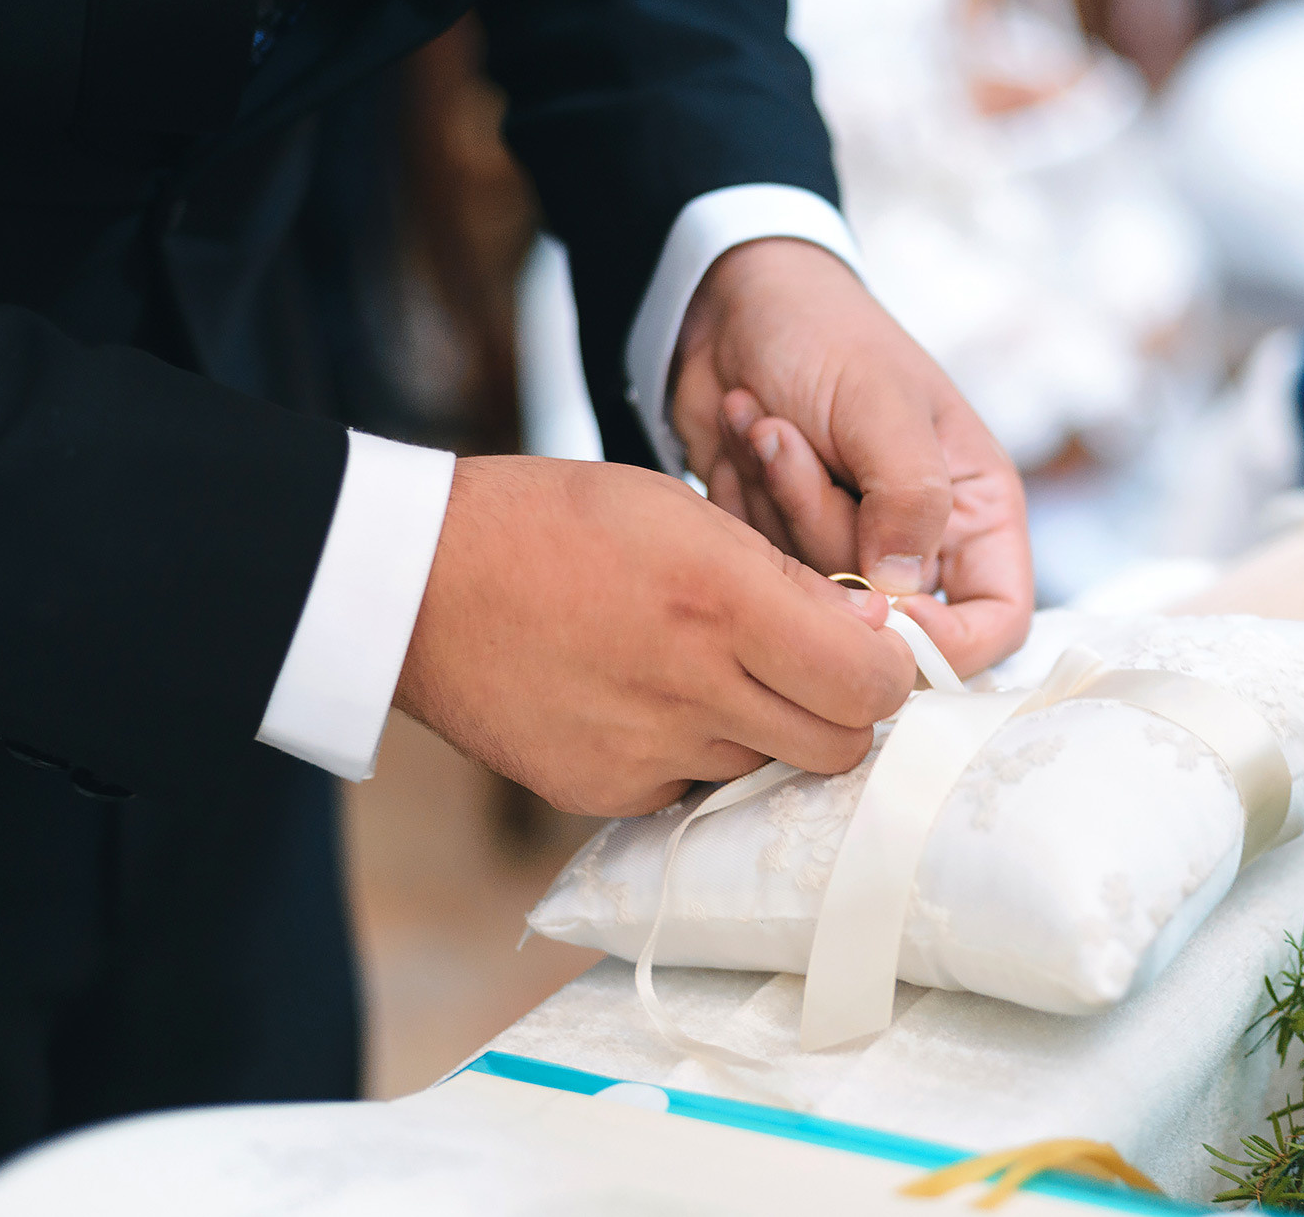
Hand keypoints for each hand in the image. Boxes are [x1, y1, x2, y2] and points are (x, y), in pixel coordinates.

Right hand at [393, 456, 916, 815]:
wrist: (418, 583)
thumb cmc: (556, 523)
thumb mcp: (683, 511)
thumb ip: (786, 579)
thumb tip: (872, 634)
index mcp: (724, 600)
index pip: (870, 684)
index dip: (885, 671)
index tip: (866, 649)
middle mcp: (695, 686)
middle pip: (839, 747)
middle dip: (842, 713)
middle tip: (809, 671)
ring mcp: (649, 750)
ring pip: (768, 767)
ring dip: (765, 730)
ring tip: (707, 671)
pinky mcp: (606, 792)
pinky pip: (691, 787)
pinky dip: (693, 753)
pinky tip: (646, 699)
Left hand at [673, 238, 1032, 674]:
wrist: (728, 303)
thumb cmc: (824, 333)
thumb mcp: (878, 403)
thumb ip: (908, 499)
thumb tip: (899, 591)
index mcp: (977, 511)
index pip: (996, 624)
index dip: (945, 641)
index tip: (878, 604)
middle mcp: (921, 543)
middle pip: (886, 618)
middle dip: (822, 531)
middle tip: (786, 441)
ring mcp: (849, 551)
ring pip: (816, 601)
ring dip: (773, 509)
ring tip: (764, 423)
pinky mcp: (786, 550)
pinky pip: (762, 581)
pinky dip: (742, 510)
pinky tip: (745, 439)